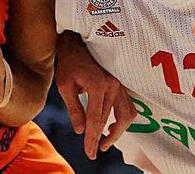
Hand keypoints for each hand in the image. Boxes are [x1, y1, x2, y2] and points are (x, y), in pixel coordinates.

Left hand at [55, 31, 135, 159]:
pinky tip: (112, 126)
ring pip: (126, 115)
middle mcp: (113, 85)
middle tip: (92, 151)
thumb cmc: (69, 62)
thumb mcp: (65, 86)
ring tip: (104, 142)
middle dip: (101, 138)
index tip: (89, 153)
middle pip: (109, 119)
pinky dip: (123, 119)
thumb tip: (81, 131)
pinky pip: (128, 106)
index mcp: (98, 85)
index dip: (92, 138)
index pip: (96, 120)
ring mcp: (120, 84)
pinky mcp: (122, 84)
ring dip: (117, 131)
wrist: (79, 41)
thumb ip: (74, 109)